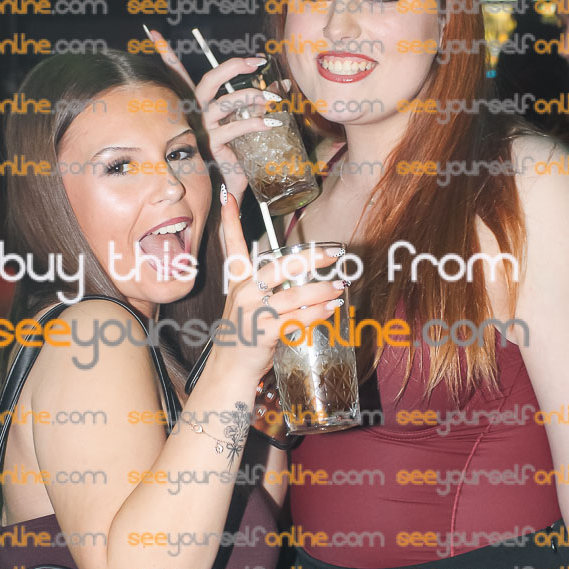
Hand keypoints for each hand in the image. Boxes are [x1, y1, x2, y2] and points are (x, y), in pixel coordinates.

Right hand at [148, 29, 281, 203]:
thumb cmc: (233, 153)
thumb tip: (283, 84)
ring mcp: (203, 129)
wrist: (224, 189)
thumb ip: (256, 102)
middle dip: (233, 67)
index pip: (176, 75)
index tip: (153, 33)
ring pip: (227, 102)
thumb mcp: (242, 123)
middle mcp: (195, 114)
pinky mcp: (213, 145)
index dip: (165, 54)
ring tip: (272, 99)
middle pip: (209, 81)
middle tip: (257, 62)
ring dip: (253, 96)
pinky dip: (256, 123)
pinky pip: (235, 128)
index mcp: (196, 105)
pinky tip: (271, 123)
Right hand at [211, 190, 346, 380]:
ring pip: (294, 294)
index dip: (229, 221)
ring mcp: (252, 313)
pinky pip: (297, 318)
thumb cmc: (243, 338)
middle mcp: (243, 293)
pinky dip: (317, 313)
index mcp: (238, 283)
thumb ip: (266, 289)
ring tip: (340, 286)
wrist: (229, 371)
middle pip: (280, 266)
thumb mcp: (246, 307)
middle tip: (334, 255)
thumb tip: (298, 277)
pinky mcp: (263, 333)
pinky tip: (331, 309)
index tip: (228, 197)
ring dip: (322, 290)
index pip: (232, 247)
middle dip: (311, 258)